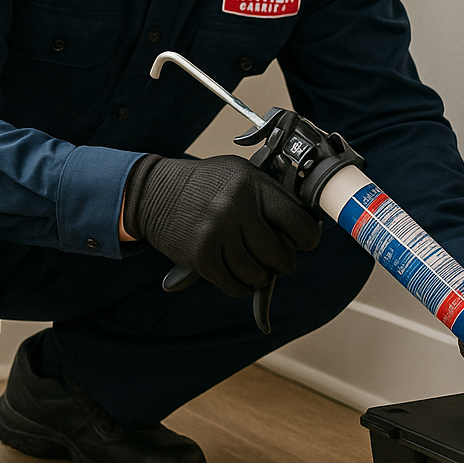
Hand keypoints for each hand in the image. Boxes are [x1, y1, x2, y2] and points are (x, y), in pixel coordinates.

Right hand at [123, 154, 320, 297]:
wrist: (155, 192)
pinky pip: (235, 287)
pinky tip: (236, 273)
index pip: (300, 223)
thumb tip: (306, 228)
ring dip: (259, 275)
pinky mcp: (200, 256)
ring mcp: (217, 232)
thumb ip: (272, 197)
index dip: (307, 238)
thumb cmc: (206, 185)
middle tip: (272, 255)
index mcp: (253, 184)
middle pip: (281, 256)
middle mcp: (236, 207)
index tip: (302, 241)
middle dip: (281, 261)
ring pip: (259, 276)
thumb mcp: (241, 175)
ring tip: (249, 261)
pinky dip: (240, 286)